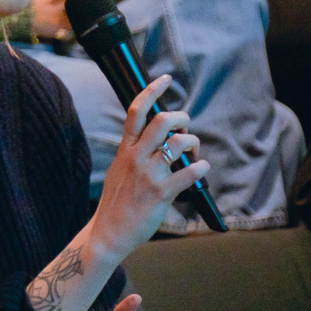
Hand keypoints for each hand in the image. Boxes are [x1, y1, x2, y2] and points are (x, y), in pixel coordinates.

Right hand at [89, 75, 207, 254]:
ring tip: (194, 154)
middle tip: (186, 129)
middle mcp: (136, 158)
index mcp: (125, 150)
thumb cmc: (116, 203)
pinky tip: (201, 170)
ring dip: (193, 143)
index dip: (152, 91)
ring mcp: (148, 174)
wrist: (108, 232)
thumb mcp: (119, 171)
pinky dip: (202, 168)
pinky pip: (190, 173)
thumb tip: (157, 142)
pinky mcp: (161, 192)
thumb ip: (134, 154)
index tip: (166, 79)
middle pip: (163, 121)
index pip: (136, 111)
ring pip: (179, 143)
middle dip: (182, 118)